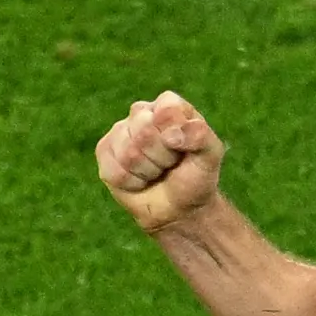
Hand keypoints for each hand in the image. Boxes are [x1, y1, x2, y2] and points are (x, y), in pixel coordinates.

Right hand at [94, 91, 225, 234]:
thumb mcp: (210, 155)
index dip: (175, 138)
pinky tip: (140, 180)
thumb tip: (170, 135)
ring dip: (148, 171)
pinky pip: (115, 169)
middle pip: (144, 132)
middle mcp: (142, 113)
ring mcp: (120, 132)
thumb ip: (200, 136)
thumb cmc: (195, 178)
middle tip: (169, 164)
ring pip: (129, 153)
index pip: (166, 112)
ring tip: (156, 172)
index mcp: (169, 105)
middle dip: (162, 157)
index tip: (183, 150)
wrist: (179, 210)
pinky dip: (132, 182)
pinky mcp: (105, 152)